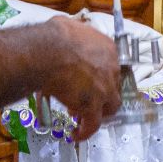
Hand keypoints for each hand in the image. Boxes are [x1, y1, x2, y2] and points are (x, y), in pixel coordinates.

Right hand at [41, 16, 120, 140]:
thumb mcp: (70, 27)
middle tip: (82, 98)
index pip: (110, 67)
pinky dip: (85, 131)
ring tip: (80, 117)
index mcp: (108, 49)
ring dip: (97, 112)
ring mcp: (105, 89)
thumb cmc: (55, 36)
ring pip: (110, 107)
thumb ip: (75, 34)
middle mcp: (112, 69)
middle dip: (99, 93)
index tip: (88, 80)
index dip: (99, 76)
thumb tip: (68, 32)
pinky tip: (76, 134)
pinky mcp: (94, 107)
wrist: (49, 51)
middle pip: (113, 87)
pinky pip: (93, 124)